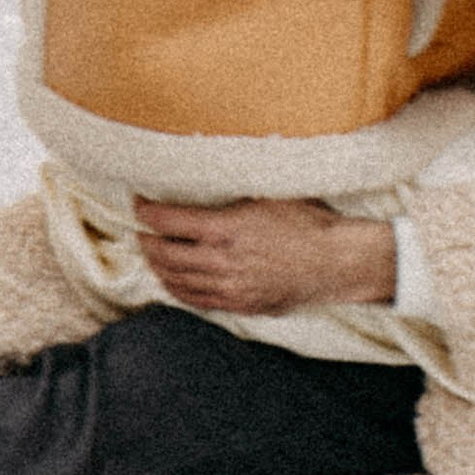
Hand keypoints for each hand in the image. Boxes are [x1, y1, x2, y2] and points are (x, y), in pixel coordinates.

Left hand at [133, 195, 399, 317]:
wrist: (335, 262)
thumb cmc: (308, 221)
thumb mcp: (270, 192)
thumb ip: (236, 189)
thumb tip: (213, 169)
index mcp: (226, 227)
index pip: (171, 221)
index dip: (148, 213)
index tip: (138, 204)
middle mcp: (221, 260)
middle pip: (168, 254)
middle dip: (148, 242)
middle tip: (141, 231)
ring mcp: (229, 287)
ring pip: (178, 280)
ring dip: (159, 267)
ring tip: (152, 255)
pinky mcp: (240, 304)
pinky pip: (198, 301)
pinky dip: (178, 291)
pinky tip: (173, 283)